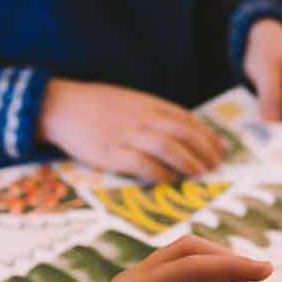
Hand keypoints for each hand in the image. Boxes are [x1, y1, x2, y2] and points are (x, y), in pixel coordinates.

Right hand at [38, 80, 225, 180]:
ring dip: (188, 161)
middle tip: (216, 165)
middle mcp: (142, 118)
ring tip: (200, 173)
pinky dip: (158, 172)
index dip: (207, 134)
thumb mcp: (130, 100)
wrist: (61, 105)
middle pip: (183, 133)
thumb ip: (153, 113)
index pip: (186, 119)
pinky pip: (140, 163)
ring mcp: (126, 135)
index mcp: (148, 105)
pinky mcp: (109, 153)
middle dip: (204, 150)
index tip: (220, 147)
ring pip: (167, 147)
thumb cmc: (96, 104)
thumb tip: (180, 130)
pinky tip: (169, 181)